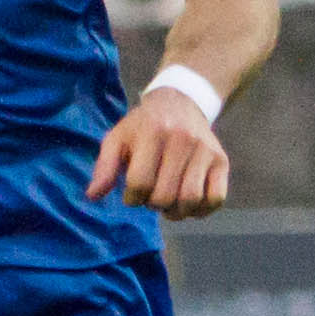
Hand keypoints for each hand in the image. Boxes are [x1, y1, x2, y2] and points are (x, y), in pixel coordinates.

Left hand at [88, 84, 231, 216]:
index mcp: (153, 132)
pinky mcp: (221, 160)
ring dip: (176, 212)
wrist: (181, 103)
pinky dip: (202, 210)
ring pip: (191, 200)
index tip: (131, 194)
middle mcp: (182, 139)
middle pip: (165, 196)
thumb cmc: (143, 126)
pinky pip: (216, 198)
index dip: (132, 198)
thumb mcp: (118, 138)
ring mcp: (205, 150)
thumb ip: (105, 166)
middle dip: (153, 205)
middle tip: (151, 197)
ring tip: (168, 204)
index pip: (140, 182)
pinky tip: (189, 205)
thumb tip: (93, 196)